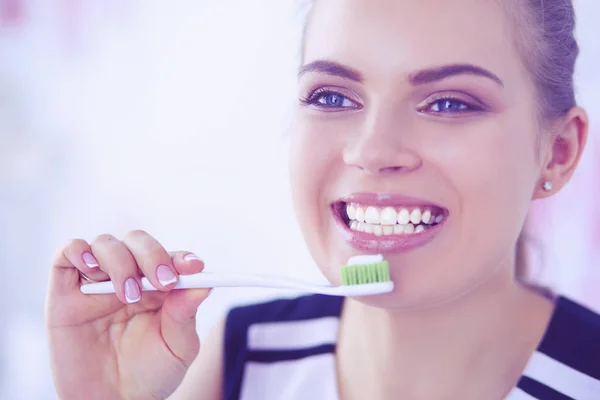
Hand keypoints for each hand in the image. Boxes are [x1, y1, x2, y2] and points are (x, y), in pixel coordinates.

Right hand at [46, 230, 210, 399]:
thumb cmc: (149, 373)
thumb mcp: (177, 347)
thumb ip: (185, 314)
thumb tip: (202, 284)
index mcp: (159, 286)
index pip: (171, 257)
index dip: (182, 257)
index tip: (193, 267)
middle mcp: (129, 277)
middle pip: (138, 241)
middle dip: (152, 256)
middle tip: (162, 282)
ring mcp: (96, 282)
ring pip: (105, 243)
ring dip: (120, 262)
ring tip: (127, 296)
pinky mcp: (65, 291)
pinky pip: (66, 252)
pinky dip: (78, 250)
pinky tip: (91, 268)